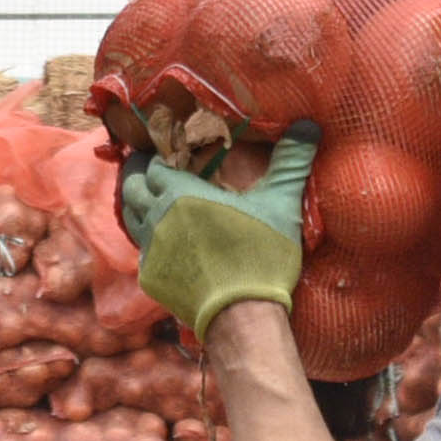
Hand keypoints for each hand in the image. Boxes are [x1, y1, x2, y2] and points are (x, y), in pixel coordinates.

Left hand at [121, 132, 321, 341]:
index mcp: (180, 193)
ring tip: (156, 204)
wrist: (242, 315)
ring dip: (141, 208)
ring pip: (132, 219)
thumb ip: (291, 162)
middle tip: (158, 176)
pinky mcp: (151, 279)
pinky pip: (141, 253)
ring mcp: (150, 250)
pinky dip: (149, 243)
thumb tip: (308, 125)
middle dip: (142, 179)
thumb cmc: (261, 254)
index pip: (155, 165)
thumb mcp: (281, 204)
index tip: (174, 157)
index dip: (163, 159)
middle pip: (132, 188)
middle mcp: (157, 218)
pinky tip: (166, 245)